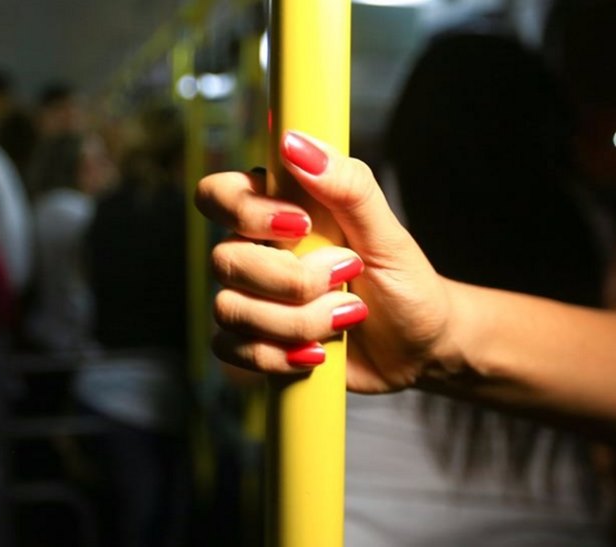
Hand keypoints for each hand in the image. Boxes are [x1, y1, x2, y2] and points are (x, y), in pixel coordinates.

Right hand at [195, 131, 457, 393]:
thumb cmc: (405, 280)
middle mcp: (256, 252)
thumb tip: (296, 143)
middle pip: (223, 259)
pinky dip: (278, 356)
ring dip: (296, 322)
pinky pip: (231, 349)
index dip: (243, 212)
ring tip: (345, 318)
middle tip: (344, 275)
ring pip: (229, 309)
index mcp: (278, 212)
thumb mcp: (388, 233)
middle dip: (291, 280)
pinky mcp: (255, 343)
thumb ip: (347, 186)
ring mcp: (253, 300)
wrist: (419, 346)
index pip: (218, 195)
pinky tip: (316, 354)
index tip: (299, 224)